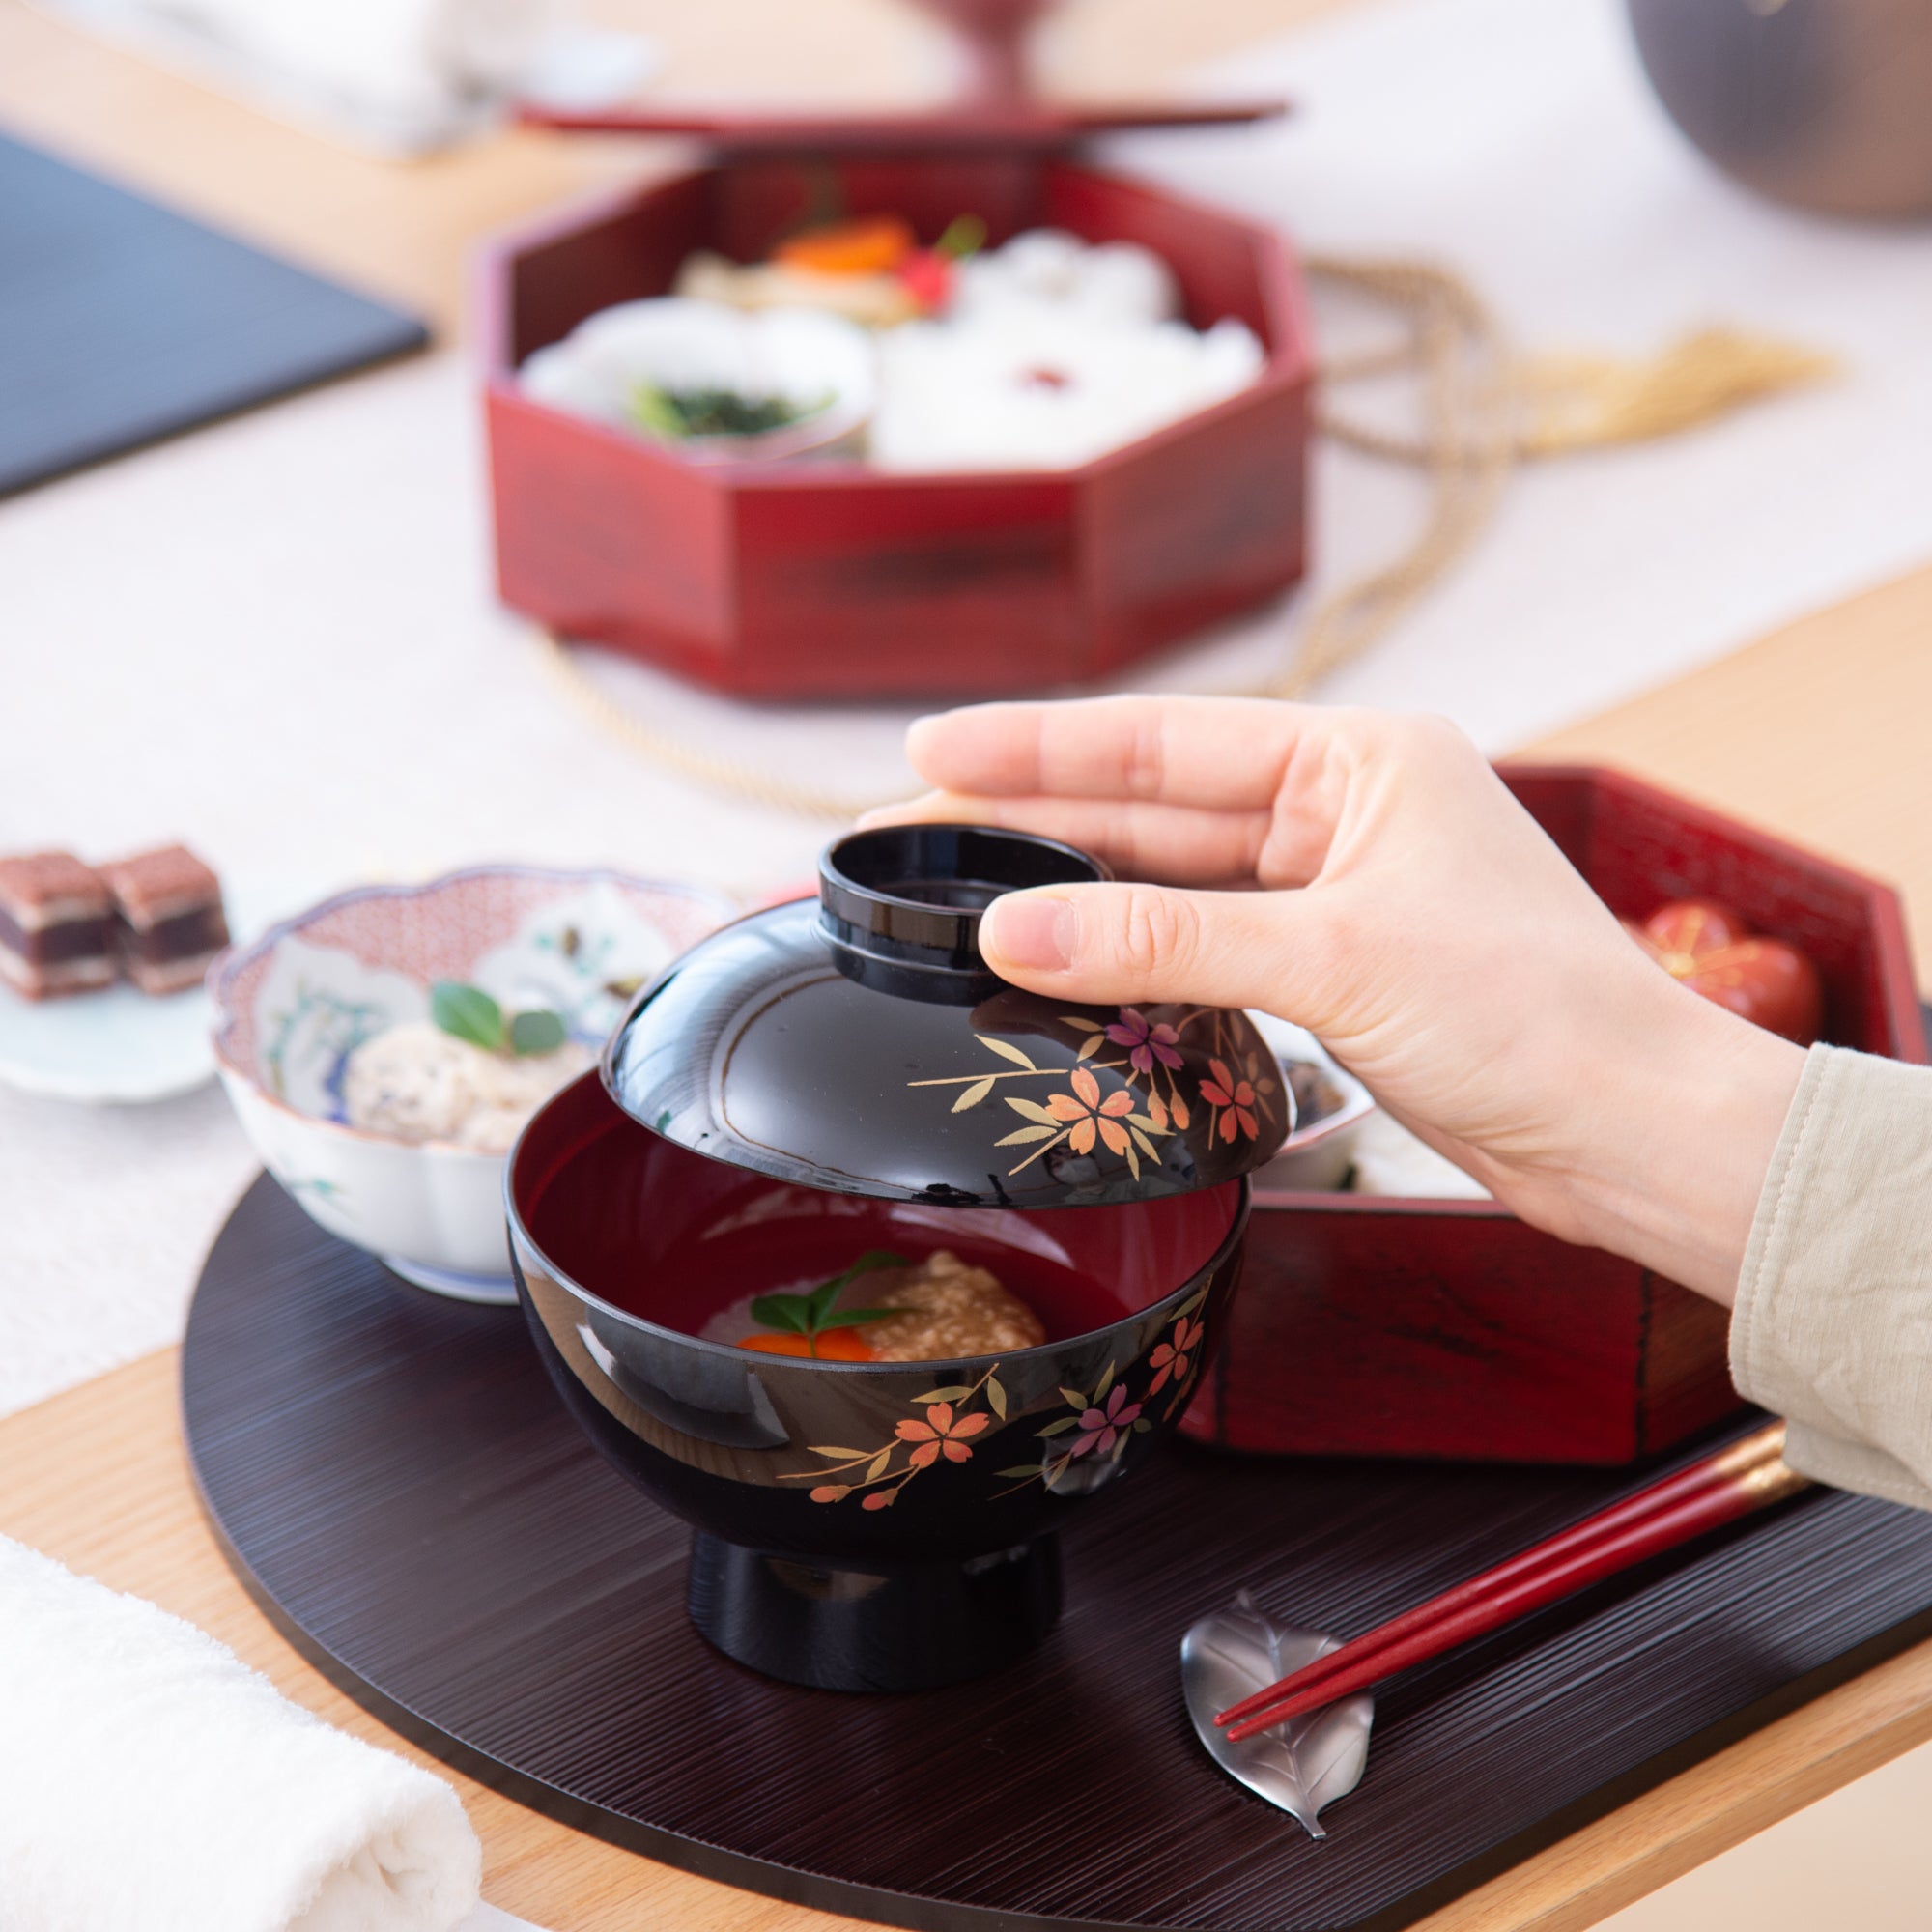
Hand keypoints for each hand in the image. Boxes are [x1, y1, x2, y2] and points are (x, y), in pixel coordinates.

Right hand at [865, 695, 1804, 1303]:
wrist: (1632, 1134)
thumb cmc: (1535, 1017)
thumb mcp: (1335, 958)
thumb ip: (1163, 940)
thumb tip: (1010, 933)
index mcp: (1364, 758)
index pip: (1169, 742)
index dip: (1041, 746)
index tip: (935, 750)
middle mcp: (1347, 811)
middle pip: (1157, 809)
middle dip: (1034, 820)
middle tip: (910, 834)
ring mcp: (1337, 893)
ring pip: (1172, 883)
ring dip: (1072, 895)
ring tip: (954, 896)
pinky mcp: (1333, 970)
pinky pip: (1202, 947)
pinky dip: (1130, 959)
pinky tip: (1056, 964)